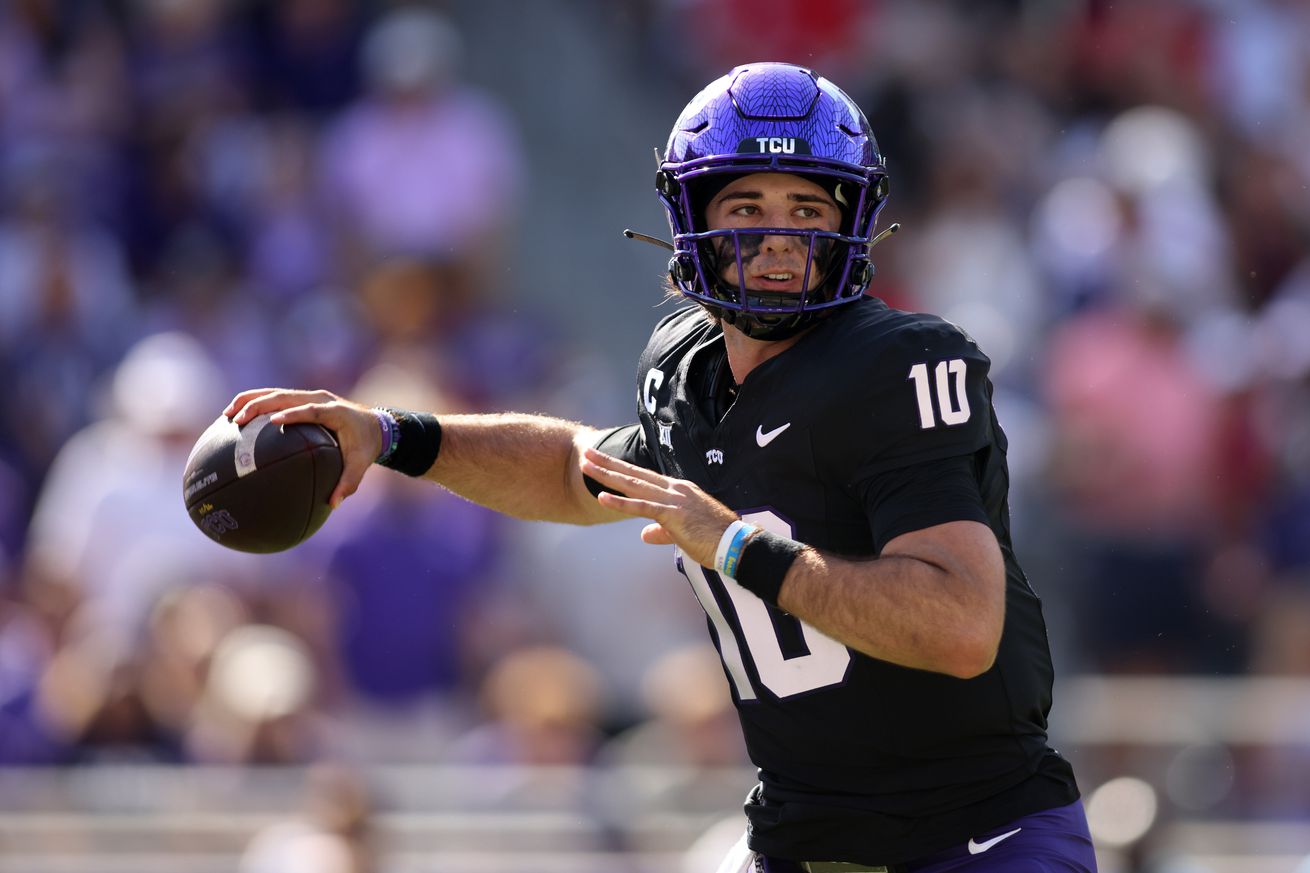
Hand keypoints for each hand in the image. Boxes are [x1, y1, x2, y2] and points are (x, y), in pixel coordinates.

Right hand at [224, 388, 380, 508]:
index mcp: (335, 412)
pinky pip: (276, 397)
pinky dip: (255, 402)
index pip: (311, 410)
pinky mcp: (302, 398)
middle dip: (260, 405)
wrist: (375, 425)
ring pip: (276, 392)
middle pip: (286, 396)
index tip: (273, 421)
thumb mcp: (361, 464)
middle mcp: (321, 399)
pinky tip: (235, 415)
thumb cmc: (366, 446)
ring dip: (250, 400)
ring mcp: (310, 396)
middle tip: (239, 419)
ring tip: (228, 414)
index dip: (293, 413)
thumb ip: (349, 482)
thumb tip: (333, 504)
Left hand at [579, 447, 737, 567]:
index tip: (603, 461)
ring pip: (633, 485)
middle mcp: (674, 489)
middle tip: (586, 452)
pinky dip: (620, 502)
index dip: (622, 468)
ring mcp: (673, 500)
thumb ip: (662, 531)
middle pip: (634, 473)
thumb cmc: (714, 540)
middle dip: (608, 463)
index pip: (644, 476)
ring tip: (585, 465)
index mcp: (678, 491)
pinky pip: (641, 507)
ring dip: (607, 475)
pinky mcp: (672, 514)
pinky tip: (602, 497)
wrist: (736, 545)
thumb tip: (644, 534)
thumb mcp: (684, 533)